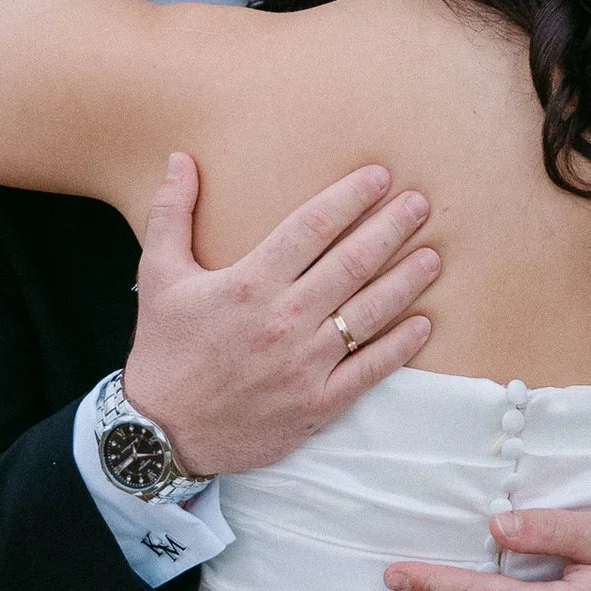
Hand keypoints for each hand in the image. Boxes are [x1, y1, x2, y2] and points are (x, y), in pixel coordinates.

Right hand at [122, 154, 439, 479]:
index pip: (312, 227)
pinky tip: (423, 324)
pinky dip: (400, 347)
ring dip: (405, 281)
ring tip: (433, 256)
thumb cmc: (164, 349)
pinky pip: (369, 370)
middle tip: (421, 204)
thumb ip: (170, 212)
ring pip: (369, 313)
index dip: (350, 197)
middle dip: (391, 228)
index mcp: (249, 282)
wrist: (162, 432)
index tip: (380, 177)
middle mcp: (283, 319)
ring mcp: (304, 364)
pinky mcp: (317, 404)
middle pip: (352, 263)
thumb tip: (182, 158)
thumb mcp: (157, 274)